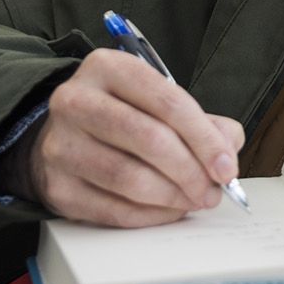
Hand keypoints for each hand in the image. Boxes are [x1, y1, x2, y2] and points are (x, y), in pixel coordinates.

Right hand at [23, 50, 245, 227]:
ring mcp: (60, 145)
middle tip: (213, 191)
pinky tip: (168, 211)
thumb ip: (202, 121)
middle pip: (149, 140)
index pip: (168, 102)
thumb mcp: (159, 101)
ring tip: (194, 200)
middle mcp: (76, 100)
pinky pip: (112, 209)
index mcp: (107, 67)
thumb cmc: (122, 115)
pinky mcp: (55, 186)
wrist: (62, 136)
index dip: (204, 139)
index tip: (226, 166)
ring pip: (129, 178)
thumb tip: (227, 149)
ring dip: (173, 197)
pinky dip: (149, 216)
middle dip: (191, 171)